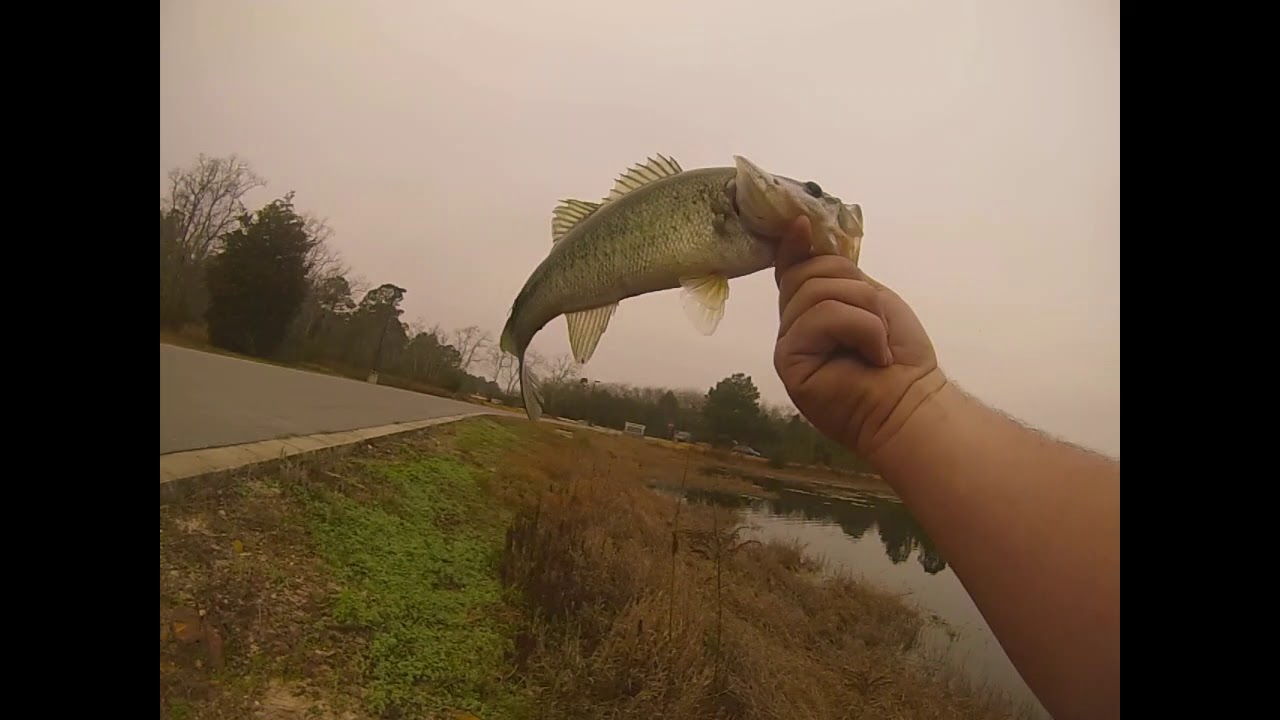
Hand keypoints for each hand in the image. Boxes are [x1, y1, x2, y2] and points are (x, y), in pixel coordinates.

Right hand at [773, 216, 943, 459]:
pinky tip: (874, 356)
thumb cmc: (899, 356)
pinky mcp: (789, 362)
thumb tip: (800, 226)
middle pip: (806, 274)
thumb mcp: (869, 299)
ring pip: (815, 293)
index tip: (803, 224)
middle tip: (879, 322)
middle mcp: (793, 327)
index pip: (792, 268)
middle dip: (854, 287)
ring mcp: (787, 345)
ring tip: (879, 344)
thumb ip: (835, 273)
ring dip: (864, 311)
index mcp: (810, 312)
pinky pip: (820, 318)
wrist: (911, 404)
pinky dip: (861, 329)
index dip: (795, 246)